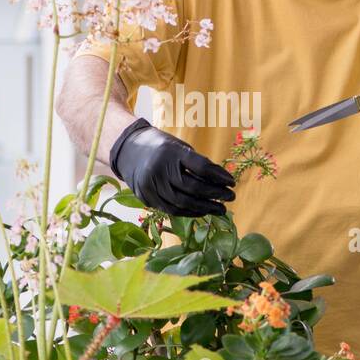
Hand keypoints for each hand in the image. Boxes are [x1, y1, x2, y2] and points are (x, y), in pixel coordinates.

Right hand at [108, 117, 235, 216]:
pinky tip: (202, 211)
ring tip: (220, 209)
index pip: (201, 167)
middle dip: (215, 194)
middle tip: (231, 197)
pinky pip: (172, 210)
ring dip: (205, 208)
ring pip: (183, 202)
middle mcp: (160, 169)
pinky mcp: (147, 197)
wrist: (127, 150)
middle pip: (193, 187)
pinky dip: (190, 213)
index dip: (219, 176)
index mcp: (171, 152)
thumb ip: (196, 162)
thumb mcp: (178, 146)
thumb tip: (220, 180)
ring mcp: (151, 185)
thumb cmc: (160, 147)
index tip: (232, 181)